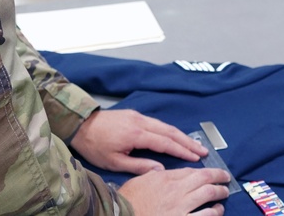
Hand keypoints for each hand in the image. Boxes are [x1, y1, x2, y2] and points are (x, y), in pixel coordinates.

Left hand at [71, 109, 206, 173]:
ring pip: (165, 125)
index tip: (197, 157)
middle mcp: (141, 122)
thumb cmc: (95, 146)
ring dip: (181, 135)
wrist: (80, 124)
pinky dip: (170, 131)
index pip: (165, 143)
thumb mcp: (114, 161)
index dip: (182, 151)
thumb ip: (139, 165)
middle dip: (188, 142)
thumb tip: (161, 168)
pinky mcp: (134, 115)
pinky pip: (157, 123)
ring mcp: (138, 116)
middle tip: (204, 151)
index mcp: (136, 134)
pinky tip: (176, 136)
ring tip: (195, 145)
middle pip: (170, 131)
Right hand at [120, 167, 229, 215]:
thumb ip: (152, 173)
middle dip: (219, 177)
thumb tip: (161, 170)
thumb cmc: (128, 202)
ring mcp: (181, 207)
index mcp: (165, 178)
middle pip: (205, 179)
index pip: (191, 170)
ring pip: (209, 195)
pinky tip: (217, 210)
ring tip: (224, 194)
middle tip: (226, 178)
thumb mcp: (139, 181)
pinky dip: (215, 212)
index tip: (213, 171)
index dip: (206, 170)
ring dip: (220, 194)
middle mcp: (177, 190)